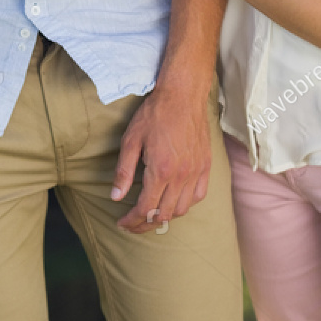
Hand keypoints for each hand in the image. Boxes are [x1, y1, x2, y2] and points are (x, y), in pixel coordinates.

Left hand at [110, 85, 211, 231]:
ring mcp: (196, 171)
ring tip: (151, 215)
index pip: (145, 208)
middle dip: (145, 224)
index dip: (132, 221)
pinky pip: (198, 196)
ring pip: (182, 209)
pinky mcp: (205, 166)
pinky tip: (174, 202)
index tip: (122, 223)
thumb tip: (115, 197)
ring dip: (165, 217)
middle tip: (132, 224)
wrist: (182, 95)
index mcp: (161, 170)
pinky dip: (185, 205)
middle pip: (163, 214)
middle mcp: (181, 175)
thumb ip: (124, 172)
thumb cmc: (154, 115)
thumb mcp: (131, 140)